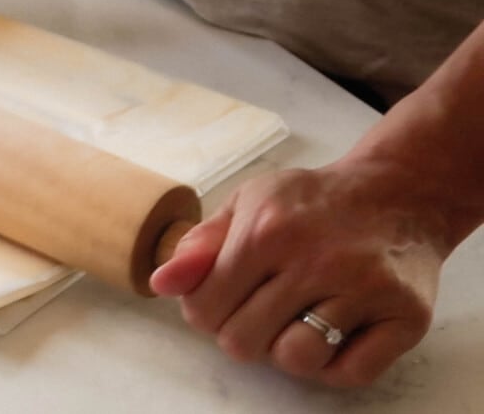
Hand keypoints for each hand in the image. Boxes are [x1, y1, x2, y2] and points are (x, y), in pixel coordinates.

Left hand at [152, 161, 448, 386]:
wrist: (400, 192)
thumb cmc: (312, 202)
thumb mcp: (248, 203)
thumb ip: (200, 245)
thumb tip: (161, 283)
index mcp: (268, 230)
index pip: (203, 309)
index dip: (206, 310)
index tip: (227, 295)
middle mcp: (318, 259)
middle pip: (242, 342)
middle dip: (244, 331)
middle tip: (265, 305)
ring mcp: (365, 288)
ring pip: (296, 360)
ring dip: (290, 349)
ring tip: (301, 317)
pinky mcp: (405, 315)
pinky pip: (351, 373)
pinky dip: (337, 364)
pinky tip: (336, 330)